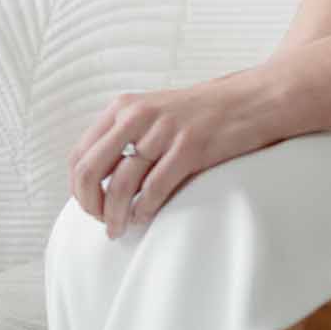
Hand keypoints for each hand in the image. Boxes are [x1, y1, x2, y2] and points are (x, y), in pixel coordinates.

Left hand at [67, 70, 276, 239]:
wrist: (252, 99)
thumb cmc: (202, 113)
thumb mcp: (155, 112)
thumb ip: (125, 137)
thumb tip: (94, 182)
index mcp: (124, 106)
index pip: (79, 154)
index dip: (78, 189)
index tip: (90, 206)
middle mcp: (138, 115)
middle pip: (90, 170)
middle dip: (90, 205)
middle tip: (102, 222)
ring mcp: (164, 130)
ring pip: (121, 186)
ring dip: (115, 217)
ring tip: (119, 230)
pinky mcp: (190, 147)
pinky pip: (154, 190)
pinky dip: (144, 211)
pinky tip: (145, 218)